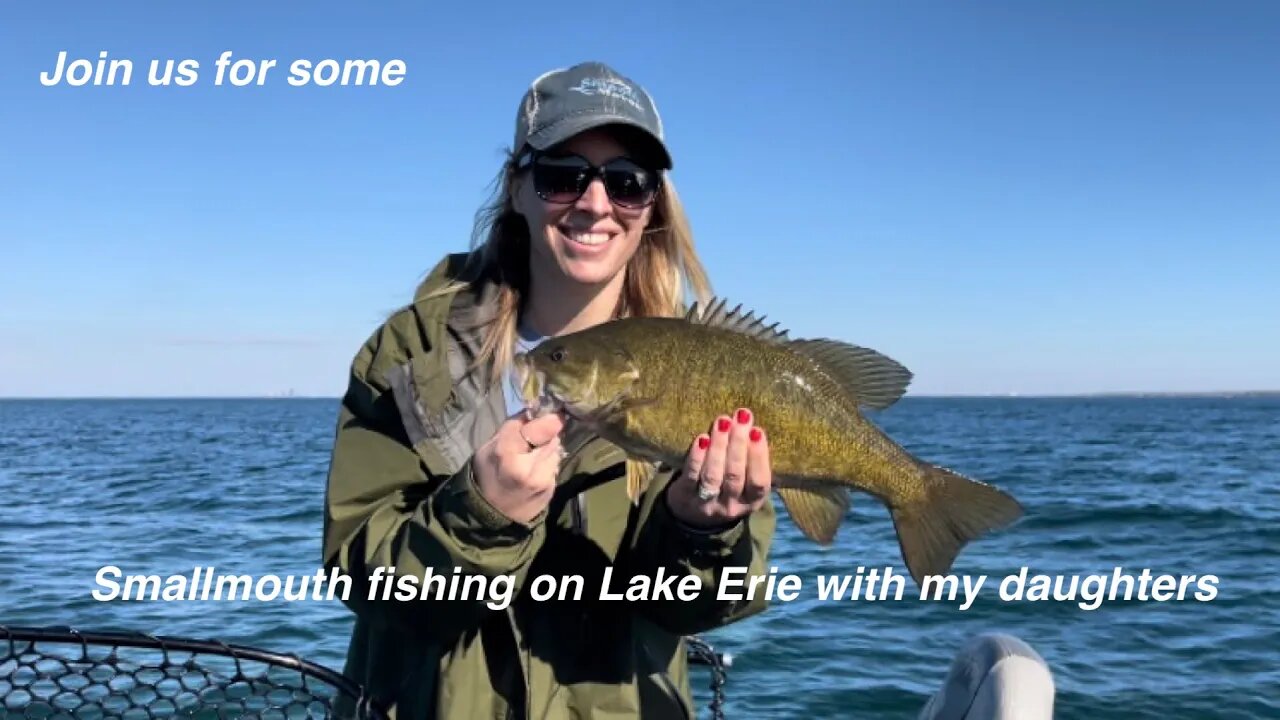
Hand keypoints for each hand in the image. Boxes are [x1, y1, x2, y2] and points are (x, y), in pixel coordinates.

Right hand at [474, 410, 565, 523]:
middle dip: (546, 433)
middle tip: (533, 437)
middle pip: (552, 436)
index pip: (539, 426)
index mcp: (507, 453)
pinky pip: (555, 466)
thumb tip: (534, 411)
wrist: (490, 515)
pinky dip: (548, 464)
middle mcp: (530, 467)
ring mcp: (543, 480)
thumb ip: (512, 429)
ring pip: (556, 451)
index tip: (550, 412)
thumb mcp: (488, 447)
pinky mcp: (551, 489)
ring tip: (531, 456)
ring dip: (548, 448)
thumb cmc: (485, 475)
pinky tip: (535, 470)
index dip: (547, 418)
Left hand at [666, 408, 771, 527]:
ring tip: (722, 422)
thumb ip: (751, 461)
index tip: (757, 430)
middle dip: (738, 443)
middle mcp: (731, 505)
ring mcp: (707, 503)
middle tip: (741, 418)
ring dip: (719, 446)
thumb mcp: (745, 484)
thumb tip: (752, 426)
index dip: (759, 456)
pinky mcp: (685, 496)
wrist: (692, 516)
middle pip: (735, 474)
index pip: (759, 481)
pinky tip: (702, 439)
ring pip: (714, 474)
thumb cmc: (726, 489)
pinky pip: (692, 476)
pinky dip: (697, 457)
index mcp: (752, 502)